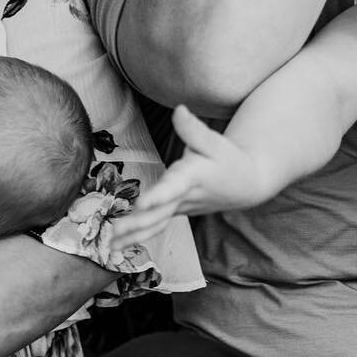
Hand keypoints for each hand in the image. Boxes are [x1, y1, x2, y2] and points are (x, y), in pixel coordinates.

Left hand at [106, 106, 282, 251]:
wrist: (245, 184)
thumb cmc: (229, 159)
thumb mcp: (214, 141)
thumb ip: (193, 128)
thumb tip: (179, 109)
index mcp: (192, 178)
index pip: (173, 188)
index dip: (158, 197)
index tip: (141, 204)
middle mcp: (184, 197)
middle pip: (159, 214)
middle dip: (137, 224)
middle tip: (114, 232)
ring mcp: (181, 209)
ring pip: (156, 225)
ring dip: (134, 236)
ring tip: (111, 247)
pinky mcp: (177, 212)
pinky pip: (157, 226)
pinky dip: (139, 236)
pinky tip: (118, 244)